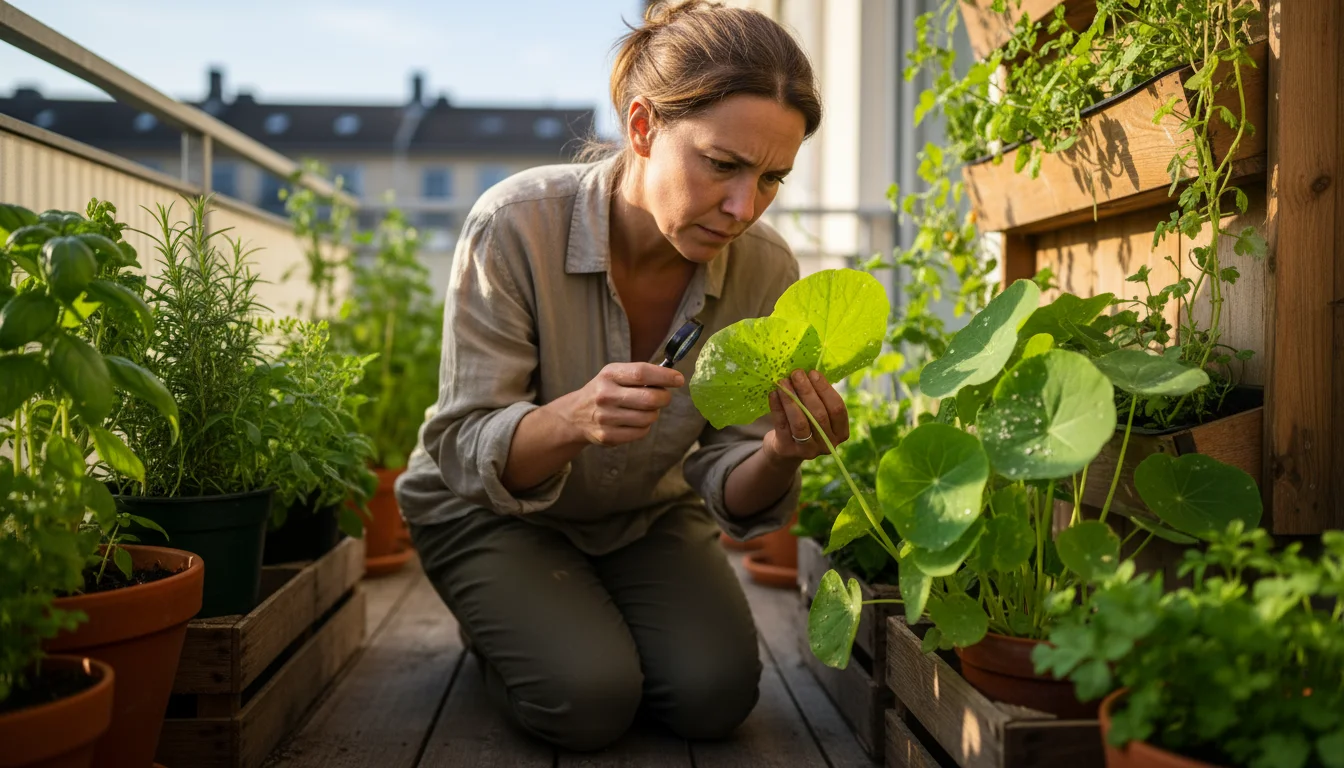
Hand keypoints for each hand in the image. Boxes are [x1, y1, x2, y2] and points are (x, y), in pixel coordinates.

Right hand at [562, 362, 683, 446]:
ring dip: (654, 413)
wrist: (575, 415)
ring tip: (645, 409)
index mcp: (609, 375)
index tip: (678, 379)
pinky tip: (635, 421)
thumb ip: (640, 375)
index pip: (642, 373)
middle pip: (649, 399)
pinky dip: (644, 427)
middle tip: (663, 397)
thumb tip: (672, 378)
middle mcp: (605, 395)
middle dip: (664, 398)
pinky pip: (641, 432)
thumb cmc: (604, 391)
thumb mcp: (615, 375)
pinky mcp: (608, 436)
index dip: (665, 376)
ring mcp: (606, 418)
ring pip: (648, 418)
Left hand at [763, 369, 849, 462]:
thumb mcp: (818, 413)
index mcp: (841, 433)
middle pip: (819, 415)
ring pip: (800, 422)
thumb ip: (818, 397)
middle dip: (806, 391)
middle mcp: (827, 444)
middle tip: (796, 373)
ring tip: (783, 381)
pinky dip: (777, 407)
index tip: (813, 372)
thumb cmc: (806, 423)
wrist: (787, 449)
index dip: (825, 389)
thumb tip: (807, 372)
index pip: (837, 409)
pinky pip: (782, 425)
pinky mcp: (787, 449)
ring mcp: (808, 450)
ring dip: (791, 398)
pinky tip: (773, 393)